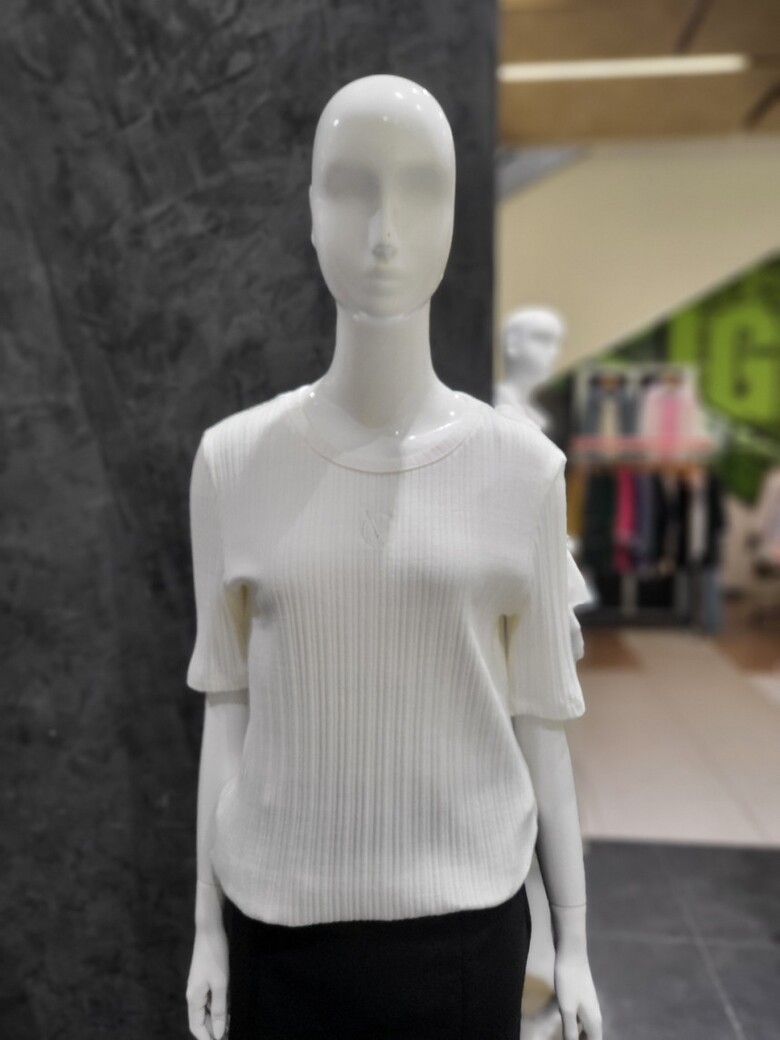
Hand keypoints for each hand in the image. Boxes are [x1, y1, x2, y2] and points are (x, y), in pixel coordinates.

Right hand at [186, 882, 228, 1039]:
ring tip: (231, 1025)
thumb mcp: (221, 983)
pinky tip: (229, 1008)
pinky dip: (218, 1007)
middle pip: (201, 1020)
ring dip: (216, 1019)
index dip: (207, 1038)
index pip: (196, 1027)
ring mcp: (199, 986)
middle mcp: (194, 994)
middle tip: (229, 1035)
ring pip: (206, 1010)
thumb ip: (219, 1009)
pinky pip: (210, 999)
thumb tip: (218, 1033)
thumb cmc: (215, 956)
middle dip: (212, 1030)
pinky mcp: (205, 978)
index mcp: (194, 998)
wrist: (210, 930)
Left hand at [554, 945, 602, 1039]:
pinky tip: (565, 1023)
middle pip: (592, 1038)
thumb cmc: (569, 982)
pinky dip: (576, 1025)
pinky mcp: (582, 998)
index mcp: (594, 1022)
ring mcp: (589, 1006)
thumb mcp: (567, 1009)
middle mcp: (595, 1015)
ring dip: (579, 1036)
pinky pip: (581, 1019)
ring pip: (586, 1028)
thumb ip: (570, 1031)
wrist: (571, 954)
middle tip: (566, 1039)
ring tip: (565, 1037)